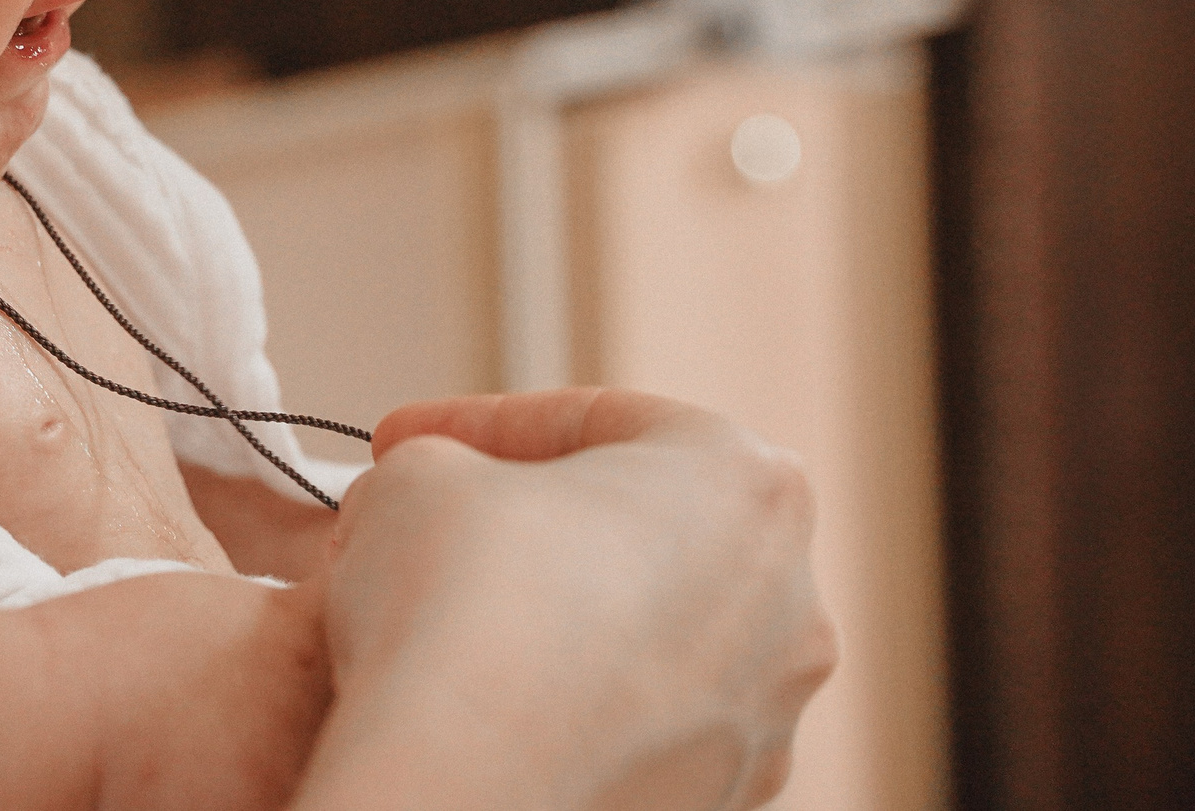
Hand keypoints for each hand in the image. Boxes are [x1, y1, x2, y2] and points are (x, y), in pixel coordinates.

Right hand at [295, 389, 833, 810]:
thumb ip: (447, 461)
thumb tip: (439, 497)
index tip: (408, 440)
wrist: (464, 781)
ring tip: (444, 624)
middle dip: (532, 523)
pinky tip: (478, 705)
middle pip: (639, 531)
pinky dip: (565, 708)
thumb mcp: (423, 467)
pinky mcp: (715, 803)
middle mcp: (787, 603)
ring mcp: (760, 718)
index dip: (480, 424)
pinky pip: (632, 728)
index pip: (599, 422)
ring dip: (551, 619)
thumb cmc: (464, 603)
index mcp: (745, 481)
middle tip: (435, 524)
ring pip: (641, 639)